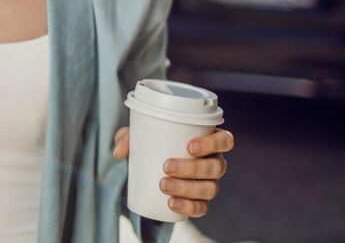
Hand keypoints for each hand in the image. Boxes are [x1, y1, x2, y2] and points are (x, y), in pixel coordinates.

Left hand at [112, 126, 234, 217]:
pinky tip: (172, 204)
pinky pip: (201, 208)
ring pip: (210, 188)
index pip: (224, 140)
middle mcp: (214, 162)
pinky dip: (188, 207)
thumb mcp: (140, 135)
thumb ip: (128, 137)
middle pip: (216, 167)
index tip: (190, 146)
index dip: (213, 143)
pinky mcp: (200, 200)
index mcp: (209, 140)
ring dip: (188, 188)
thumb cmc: (153, 142)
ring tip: (164, 185)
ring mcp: (209, 183)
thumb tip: (119, 151)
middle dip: (192, 168)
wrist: (151, 165)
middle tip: (167, 166)